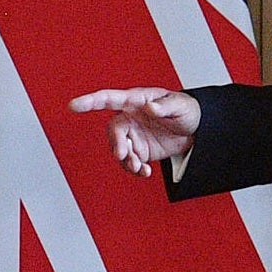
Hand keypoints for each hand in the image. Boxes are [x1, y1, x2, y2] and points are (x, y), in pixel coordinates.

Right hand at [68, 87, 201, 176]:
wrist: (197, 130)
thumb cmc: (187, 110)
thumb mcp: (181, 106)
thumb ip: (164, 106)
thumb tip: (149, 107)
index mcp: (136, 101)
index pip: (109, 99)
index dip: (90, 101)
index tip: (73, 106)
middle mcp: (130, 117)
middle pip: (114, 130)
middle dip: (116, 143)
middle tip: (123, 155)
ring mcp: (133, 135)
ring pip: (119, 149)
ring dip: (126, 160)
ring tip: (141, 168)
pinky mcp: (139, 150)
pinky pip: (130, 161)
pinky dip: (135, 169)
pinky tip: (145, 172)